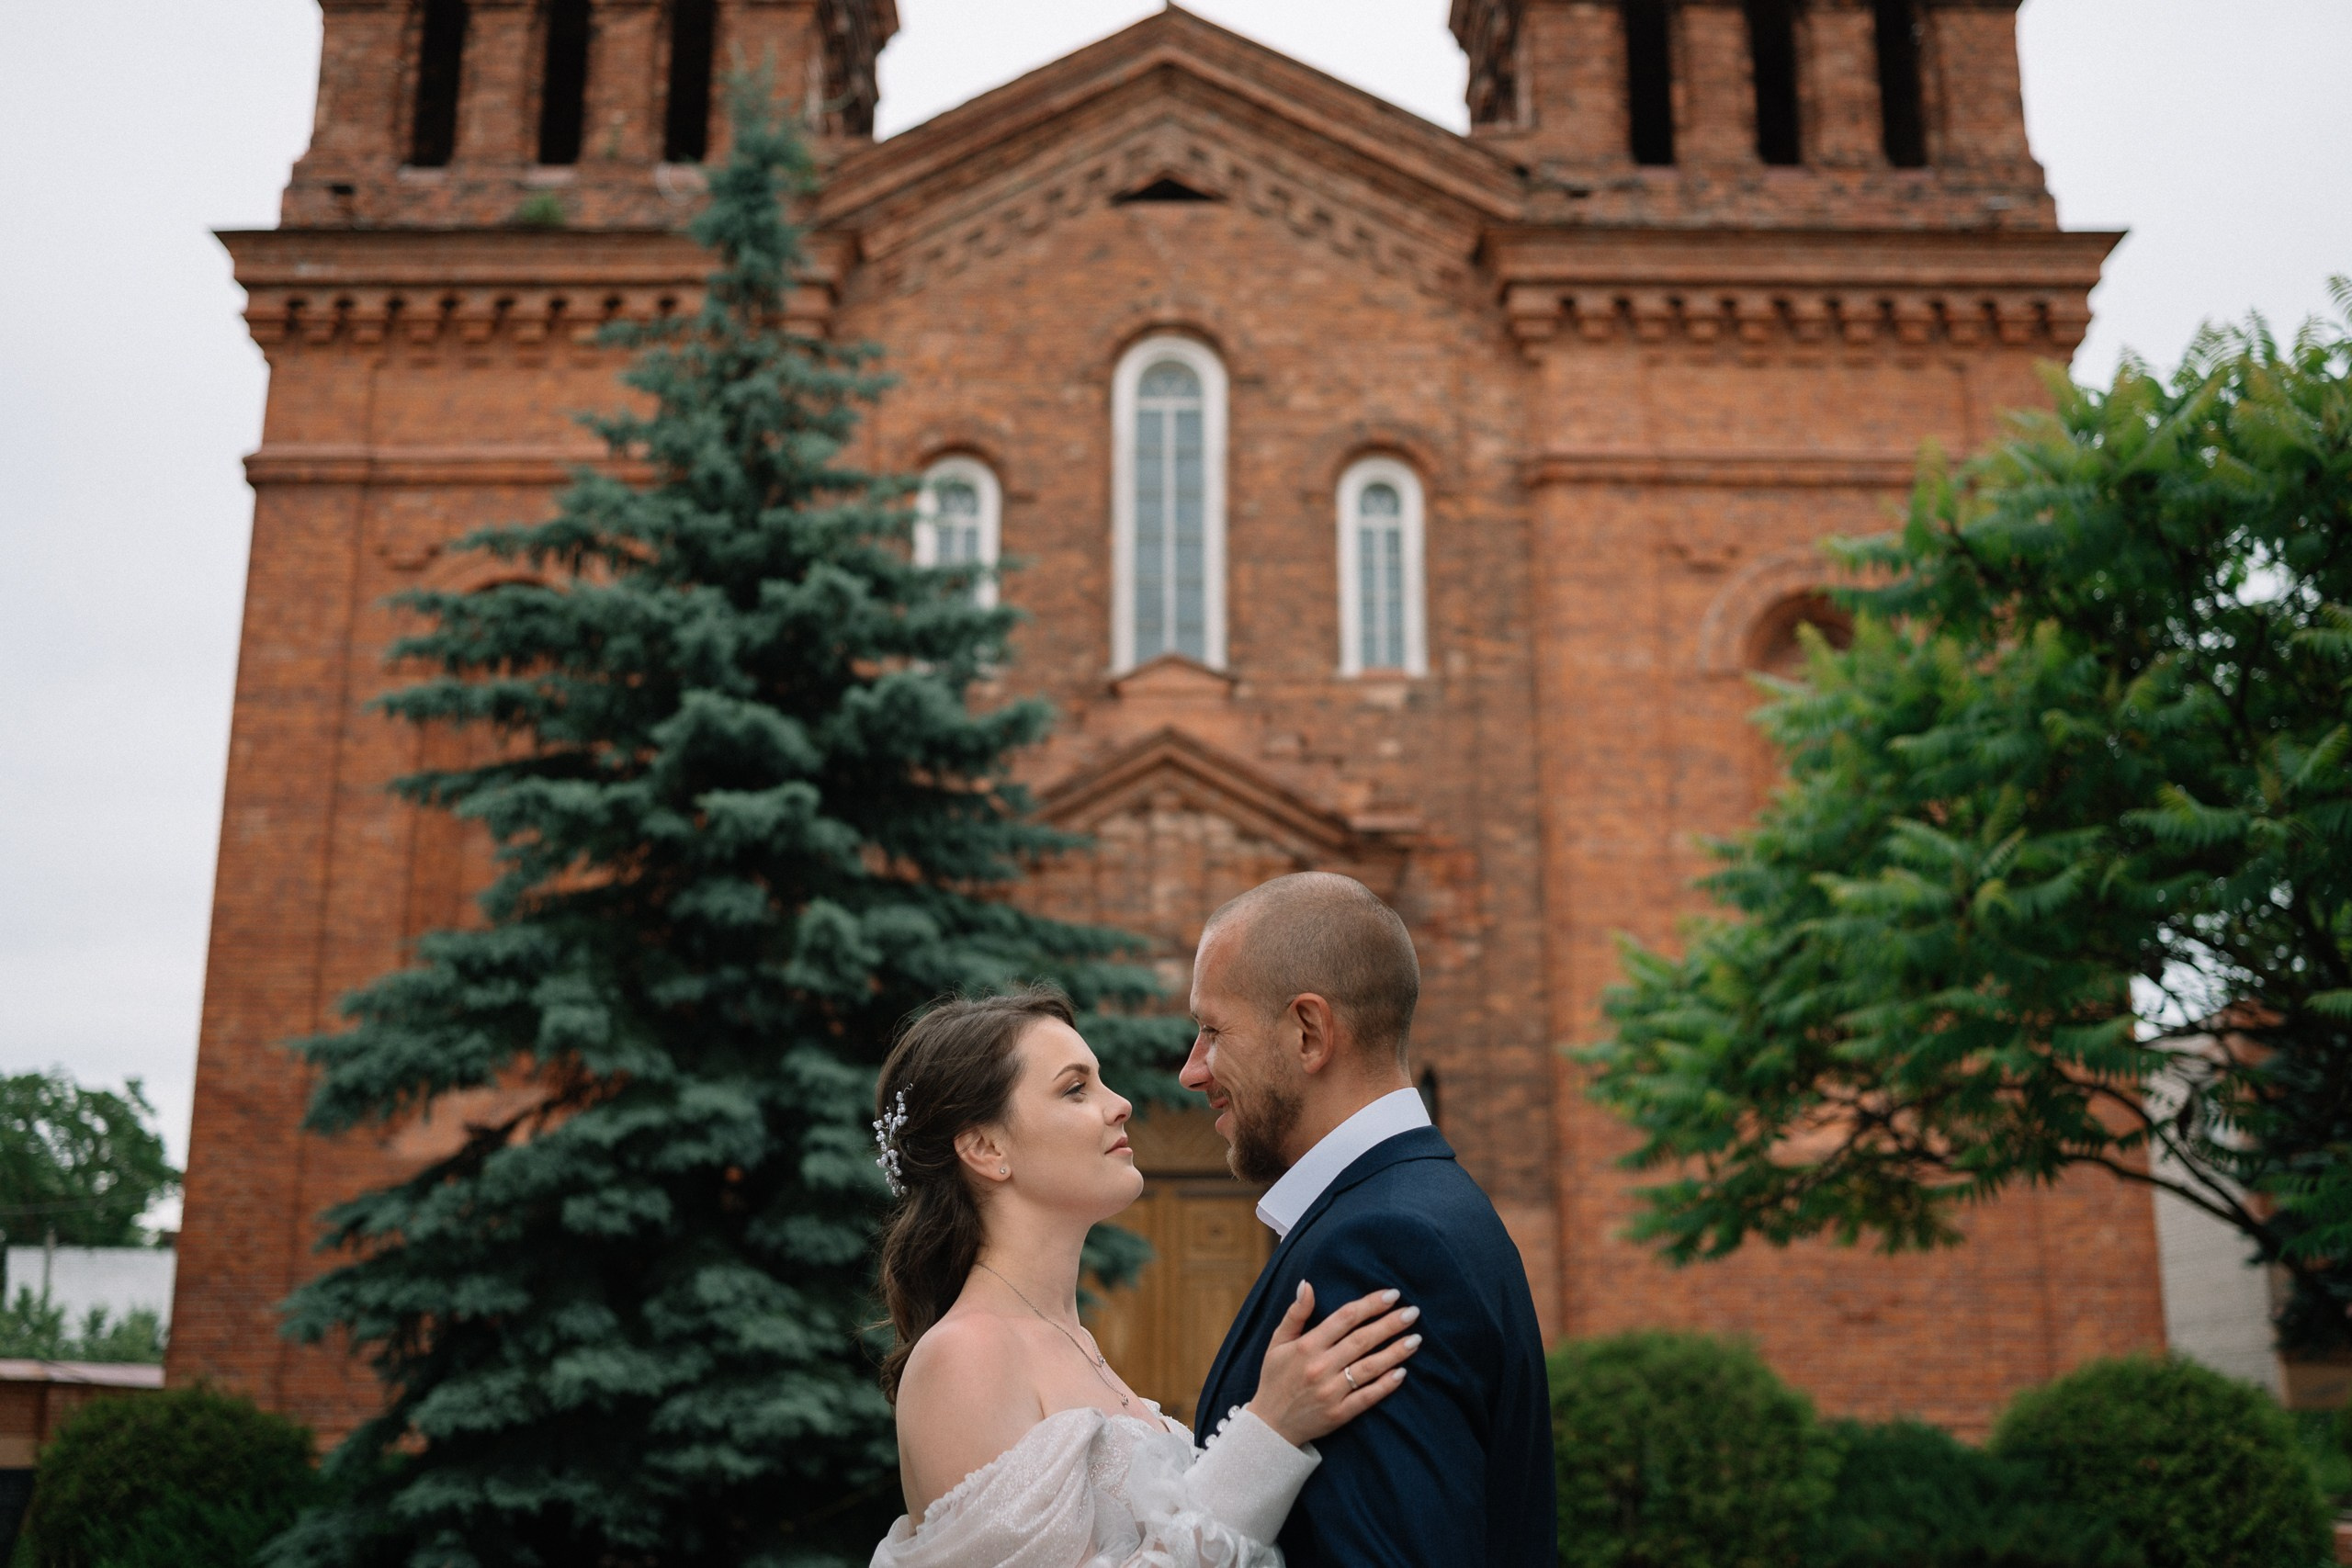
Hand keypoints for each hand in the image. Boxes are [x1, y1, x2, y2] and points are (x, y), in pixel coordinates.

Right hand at [1243, 1281, 1420, 1447]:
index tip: (1392, 1295)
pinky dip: (1385, 1385)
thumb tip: (1307, 1284)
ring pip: (1369, 1368)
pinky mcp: (1339, 1414)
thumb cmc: (1275, 1378)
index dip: (1370, 1305)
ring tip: (1415, 1340)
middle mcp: (1320, 1367)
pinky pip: (1367, 1397)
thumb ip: (1295, 1313)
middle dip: (1390, 1324)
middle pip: (1362, 1340)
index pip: (1345, 1318)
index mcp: (1306, 1346)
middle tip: (1413, 1312)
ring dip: (1395, 1352)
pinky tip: (1402, 1373)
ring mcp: (1330, 1392)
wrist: (1270, 1426)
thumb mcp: (1277, 1342)